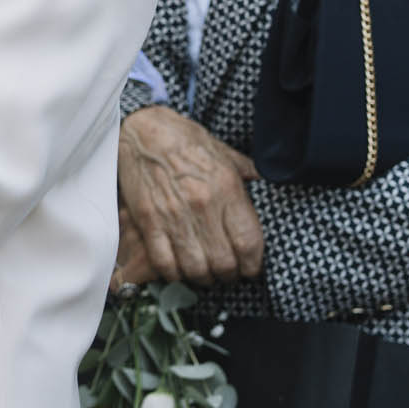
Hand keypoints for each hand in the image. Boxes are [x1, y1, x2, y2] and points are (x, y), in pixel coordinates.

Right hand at [118, 105, 263, 284]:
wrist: (143, 129)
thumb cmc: (185, 140)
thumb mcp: (223, 151)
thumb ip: (247, 170)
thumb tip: (265, 178)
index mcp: (227, 188)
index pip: (249, 243)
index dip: (253, 264)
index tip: (250, 268)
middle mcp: (203, 205)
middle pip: (224, 262)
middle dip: (229, 275)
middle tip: (227, 273)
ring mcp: (173, 215)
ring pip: (195, 268)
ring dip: (203, 278)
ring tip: (204, 274)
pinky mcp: (148, 220)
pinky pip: (164, 262)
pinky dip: (173, 273)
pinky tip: (179, 269)